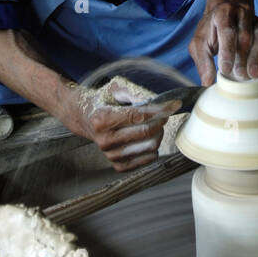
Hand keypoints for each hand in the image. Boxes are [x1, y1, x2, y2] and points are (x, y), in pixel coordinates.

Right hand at [60, 77, 180, 171]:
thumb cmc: (102, 102)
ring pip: (149, 147)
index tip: (173, 104)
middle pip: (146, 132)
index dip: (159, 110)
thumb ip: (136, 95)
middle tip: (163, 114)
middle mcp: (105, 140)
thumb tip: (158, 104)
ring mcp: (110, 155)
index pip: (139, 116)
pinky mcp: (117, 165)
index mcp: (102, 119)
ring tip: (155, 125)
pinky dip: (153, 149)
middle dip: (161, 121)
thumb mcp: (115, 91)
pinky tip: (149, 139)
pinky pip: (146, 160)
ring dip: (158, 134)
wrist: (84, 118)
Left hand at [188, 0, 257, 84]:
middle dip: (243, 57)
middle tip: (240, 76)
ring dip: (257, 57)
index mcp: (222, 14)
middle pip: (245, 35)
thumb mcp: (200, 41)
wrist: (227, 9)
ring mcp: (255, 20)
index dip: (227, 50)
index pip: (227, 31)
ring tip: (254, 75)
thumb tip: (207, 81)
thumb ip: (202, 60)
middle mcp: (241, 14)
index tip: (225, 70)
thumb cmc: (212, 29)